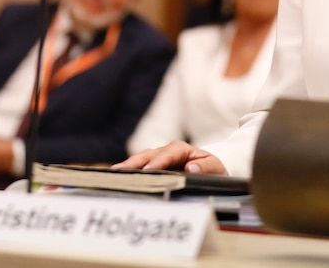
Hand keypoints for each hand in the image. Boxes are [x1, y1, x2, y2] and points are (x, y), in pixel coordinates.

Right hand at [111, 140, 226, 173]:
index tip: (149, 170)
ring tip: (113, 175)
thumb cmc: (213, 168)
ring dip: (127, 167)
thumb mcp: (215, 168)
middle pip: (148, 155)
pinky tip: (116, 179)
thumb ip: (206, 167)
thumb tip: (191, 168)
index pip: (168, 154)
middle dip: (134, 162)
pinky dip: (128, 172)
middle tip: (120, 171)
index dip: (158, 161)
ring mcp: (157, 158)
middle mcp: (166, 151)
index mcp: (181, 149)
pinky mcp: (152, 166)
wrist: (211, 168)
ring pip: (140, 160)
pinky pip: (139, 168)